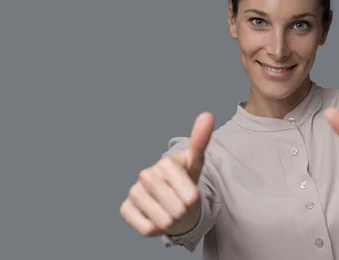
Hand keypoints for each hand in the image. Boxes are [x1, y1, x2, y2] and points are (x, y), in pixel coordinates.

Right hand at [120, 112, 214, 236]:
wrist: (170, 201)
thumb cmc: (185, 183)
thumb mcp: (196, 165)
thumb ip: (201, 141)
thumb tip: (208, 114)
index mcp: (165, 164)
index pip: (190, 198)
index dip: (193, 202)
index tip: (190, 194)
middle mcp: (145, 175)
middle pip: (177, 210)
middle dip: (183, 212)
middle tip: (179, 204)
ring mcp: (133, 191)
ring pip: (163, 222)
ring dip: (170, 222)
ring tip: (169, 210)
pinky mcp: (124, 208)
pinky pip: (147, 229)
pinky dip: (155, 229)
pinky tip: (154, 216)